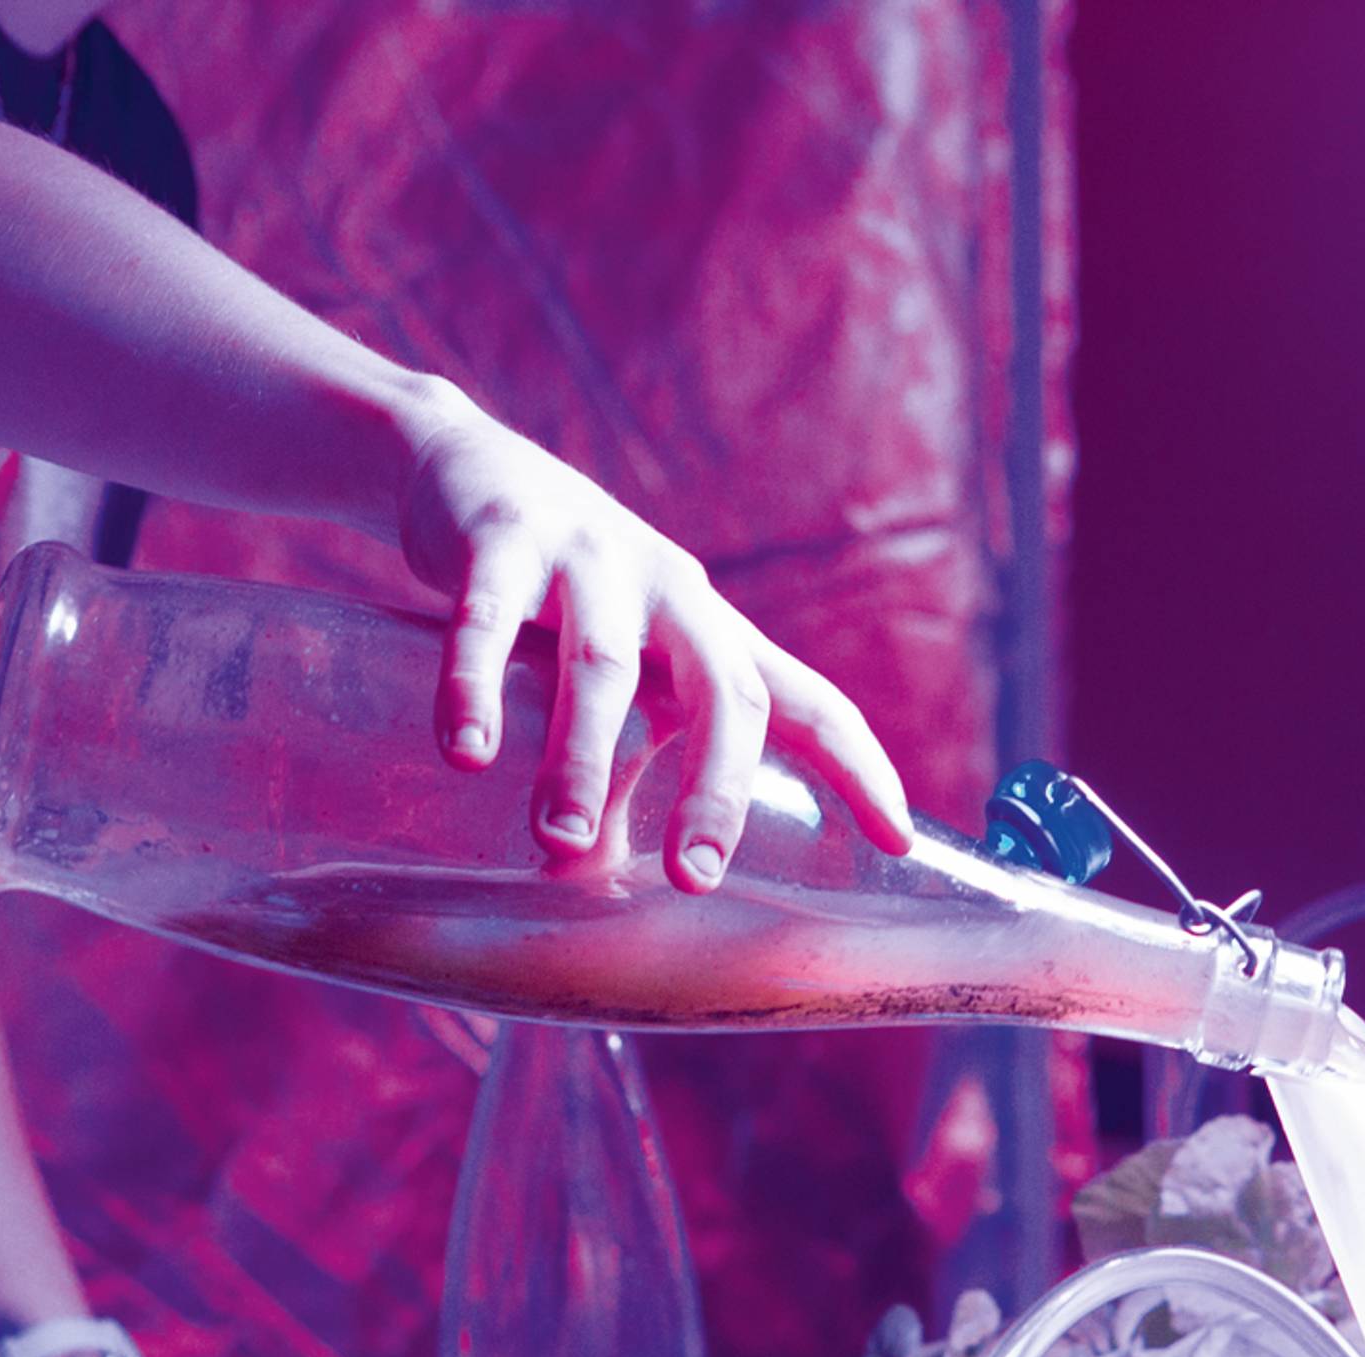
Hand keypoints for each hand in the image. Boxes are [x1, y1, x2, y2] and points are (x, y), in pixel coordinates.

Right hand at [393, 387, 914, 892]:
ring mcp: (591, 560)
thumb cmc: (563, 604)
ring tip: (561, 838)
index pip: (810, 704)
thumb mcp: (613, 682)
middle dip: (717, 787)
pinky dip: (478, 685)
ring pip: (603, 667)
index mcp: (716, 635)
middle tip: (695, 875)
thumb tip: (595, 880)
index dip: (860, 766)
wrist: (466, 469)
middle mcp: (673, 595)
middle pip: (723, 691)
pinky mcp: (503, 537)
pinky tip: (468, 752)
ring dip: (585, 757)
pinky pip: (489, 620)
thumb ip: (622, 774)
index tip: (898, 838)